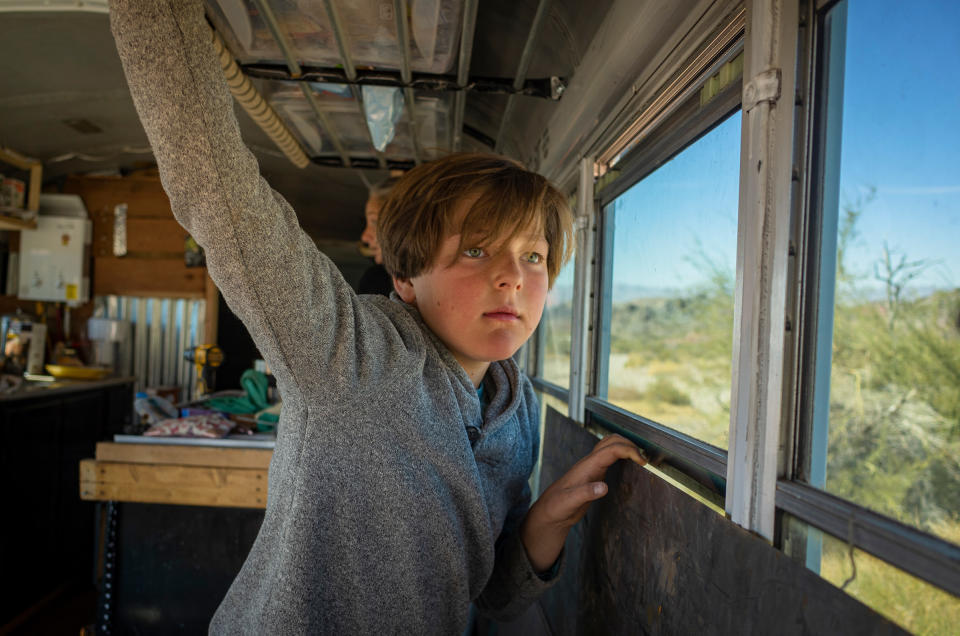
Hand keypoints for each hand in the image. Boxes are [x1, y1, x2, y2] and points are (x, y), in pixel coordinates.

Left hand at [520, 434, 644, 572]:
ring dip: (626, 447)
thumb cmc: (556, 507)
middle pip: (611, 441)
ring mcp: (592, 467)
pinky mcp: (594, 474)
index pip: (611, 450)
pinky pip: (609, 457)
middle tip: (645, 460)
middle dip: (630, 445)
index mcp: (586, 466)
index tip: (643, 462)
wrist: (549, 512)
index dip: (629, 451)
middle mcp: (590, 463)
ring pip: (610, 446)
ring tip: (641, 459)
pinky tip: (629, 465)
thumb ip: (585, 494)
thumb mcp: (568, 502)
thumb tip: (604, 487)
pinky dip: (622, 455)